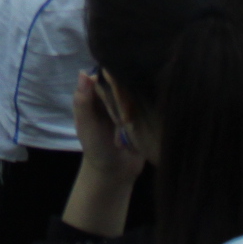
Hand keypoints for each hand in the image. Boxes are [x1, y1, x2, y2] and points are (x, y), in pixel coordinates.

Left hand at [61, 71, 145, 238]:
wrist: (115, 172)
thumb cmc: (96, 147)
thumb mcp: (86, 124)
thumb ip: (83, 101)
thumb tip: (83, 72)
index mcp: (96, 94)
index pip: (104, 73)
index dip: (112, 72)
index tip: (122, 71)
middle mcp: (112, 95)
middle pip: (122, 79)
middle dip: (128, 83)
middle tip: (138, 85)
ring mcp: (129, 104)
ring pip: (136, 89)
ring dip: (141, 92)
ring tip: (149, 92)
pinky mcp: (144, 113)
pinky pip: (148, 102)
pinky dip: (151, 101)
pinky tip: (159, 98)